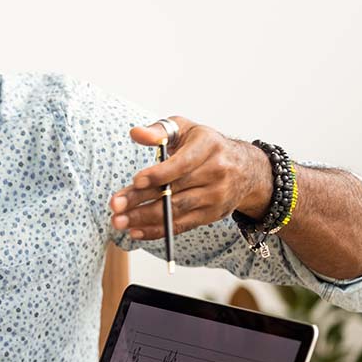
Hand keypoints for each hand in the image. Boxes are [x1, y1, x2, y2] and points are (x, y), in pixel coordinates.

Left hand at [109, 116, 271, 239]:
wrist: (246, 168)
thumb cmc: (205, 145)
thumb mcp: (185, 129)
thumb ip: (159, 130)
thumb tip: (135, 133)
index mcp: (208, 147)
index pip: (182, 164)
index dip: (159, 174)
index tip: (135, 181)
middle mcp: (216, 172)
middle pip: (174, 190)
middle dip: (141, 199)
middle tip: (115, 206)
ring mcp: (216, 196)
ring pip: (176, 211)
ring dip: (144, 218)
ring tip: (119, 221)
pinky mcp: (212, 215)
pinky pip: (182, 226)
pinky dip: (157, 231)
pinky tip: (136, 232)